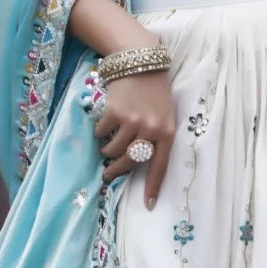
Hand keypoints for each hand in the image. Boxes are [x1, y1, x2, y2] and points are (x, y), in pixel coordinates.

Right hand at [93, 69, 175, 206]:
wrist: (140, 62)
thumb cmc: (153, 93)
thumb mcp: (164, 115)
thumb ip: (155, 137)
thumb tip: (136, 162)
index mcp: (167, 132)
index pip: (160, 166)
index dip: (153, 186)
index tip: (148, 205)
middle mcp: (151, 129)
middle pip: (131, 161)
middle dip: (117, 171)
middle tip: (108, 174)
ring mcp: (132, 121)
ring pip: (113, 150)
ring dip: (107, 151)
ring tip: (107, 145)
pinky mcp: (114, 113)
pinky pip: (102, 133)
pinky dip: (100, 132)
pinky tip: (104, 124)